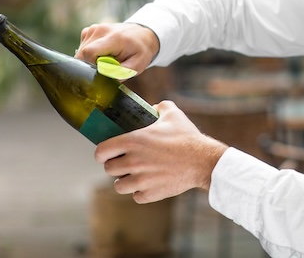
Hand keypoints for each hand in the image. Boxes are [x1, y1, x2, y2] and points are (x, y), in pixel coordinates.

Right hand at [75, 22, 159, 73]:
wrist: (142, 35)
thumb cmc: (140, 51)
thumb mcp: (137, 65)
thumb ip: (121, 73)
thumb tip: (106, 78)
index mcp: (114, 38)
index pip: (89, 52)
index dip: (92, 66)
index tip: (102, 69)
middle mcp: (101, 30)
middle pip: (83, 54)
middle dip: (91, 64)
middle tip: (107, 64)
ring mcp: (94, 28)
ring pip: (81, 51)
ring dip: (90, 59)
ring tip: (106, 58)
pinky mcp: (90, 30)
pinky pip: (82, 47)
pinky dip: (90, 53)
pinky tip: (102, 53)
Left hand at [94, 101, 228, 202]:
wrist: (203, 161)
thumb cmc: (187, 137)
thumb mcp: (173, 114)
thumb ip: (160, 107)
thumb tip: (152, 108)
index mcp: (133, 141)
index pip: (101, 151)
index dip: (103, 152)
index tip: (108, 153)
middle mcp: (133, 162)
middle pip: (108, 169)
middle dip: (116, 165)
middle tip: (126, 162)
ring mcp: (141, 180)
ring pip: (119, 186)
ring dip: (126, 180)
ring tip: (136, 175)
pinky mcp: (150, 194)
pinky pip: (136, 196)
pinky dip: (141, 192)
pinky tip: (149, 184)